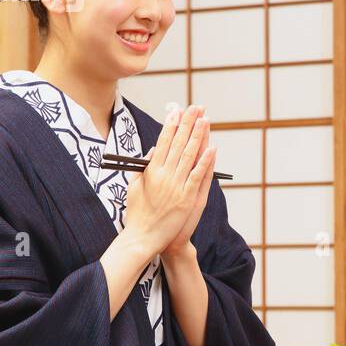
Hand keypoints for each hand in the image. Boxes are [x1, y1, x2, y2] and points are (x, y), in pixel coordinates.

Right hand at [122, 105, 215, 255]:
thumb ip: (143, 168)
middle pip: (178, 144)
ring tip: (205, 120)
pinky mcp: (187, 198)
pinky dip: (205, 161)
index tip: (178, 110)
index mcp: (151, 171)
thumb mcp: (134, 187)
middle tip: (196, 107)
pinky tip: (212, 148)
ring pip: (189, 155)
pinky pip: (198, 175)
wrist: (142, 239)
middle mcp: (163, 175)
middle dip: (188, 123)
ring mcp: (176, 186)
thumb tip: (153, 150)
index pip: (163, 142)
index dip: (171, 125)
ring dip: (198, 136)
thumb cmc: (138, 215)